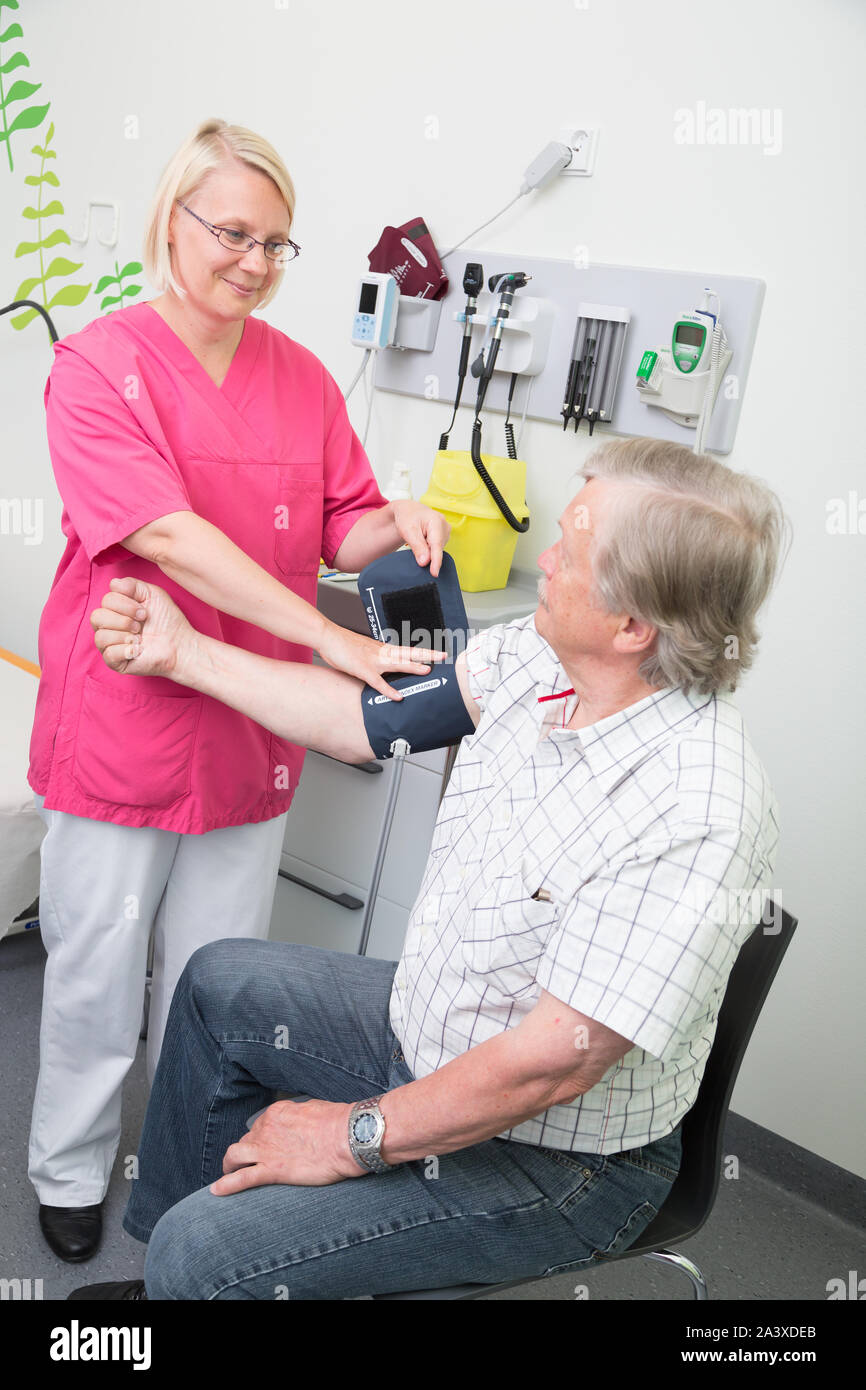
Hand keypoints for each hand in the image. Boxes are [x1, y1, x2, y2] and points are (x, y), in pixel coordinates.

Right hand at [90, 577, 192, 678]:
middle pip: (96, 617)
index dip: (125, 604)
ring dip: (124, 635)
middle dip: (123, 620)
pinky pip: (108, 654)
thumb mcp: (152, 594)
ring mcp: (110, 645)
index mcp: (114, 610)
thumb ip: (131, 584)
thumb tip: (113, 584)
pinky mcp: (115, 662)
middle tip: (140, 625)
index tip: (144, 612)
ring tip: (140, 638)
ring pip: (100, 636)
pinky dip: (125, 650)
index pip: (105, 600)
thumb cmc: (166, 619)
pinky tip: (138, 650)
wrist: (180, 644)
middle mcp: (108, 627)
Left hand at [210, 1099, 364, 1194]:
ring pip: (234, 1155)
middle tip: (251, 1161)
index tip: (265, 1145)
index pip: (260, 1125)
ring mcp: (267, 1149)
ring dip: (229, 1165)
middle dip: (247, 1151)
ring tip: (228, 1173)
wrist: (349, 1137)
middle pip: (247, 1140)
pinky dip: (226, 1185)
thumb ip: (301, 1118)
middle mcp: (267, 1128)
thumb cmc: (340, 1123)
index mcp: (277, 1112)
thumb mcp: (316, 1110)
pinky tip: (216, 1191)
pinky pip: (242, 1178)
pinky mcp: (272, 1170)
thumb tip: (301, 1124)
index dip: (261, 1137)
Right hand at [317, 621, 445, 701]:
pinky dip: (388, 689)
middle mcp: (381, 652)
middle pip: (408, 653)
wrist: (328, 636)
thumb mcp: (364, 650)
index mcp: (382, 649)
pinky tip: (398, 696)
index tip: (437, 653)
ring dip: (412, 666)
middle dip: (426, 654)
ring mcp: (372, 660)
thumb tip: (384, 665)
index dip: (423, 651)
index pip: (407, 650)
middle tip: (443, 655)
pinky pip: (378, 681)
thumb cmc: (343, 644)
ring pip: (397, 663)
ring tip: (427, 670)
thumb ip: (376, 657)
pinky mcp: (362, 669)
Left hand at [390, 500, 450, 577]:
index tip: (434, 573)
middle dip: (426, 553)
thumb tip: (425, 562)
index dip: (436, 561)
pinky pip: (436, 548)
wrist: (408, 510)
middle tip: (413, 541)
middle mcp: (445, 526)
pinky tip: (422, 541)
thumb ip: (417, 547)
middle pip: (436, 548)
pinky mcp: (444, 536)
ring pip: (436, 549)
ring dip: (426, 549)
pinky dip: (428, 548)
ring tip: (417, 537)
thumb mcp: (408, 531)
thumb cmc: (407, 517)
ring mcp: (446, 531)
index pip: (437, 545)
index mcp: (436, 521)